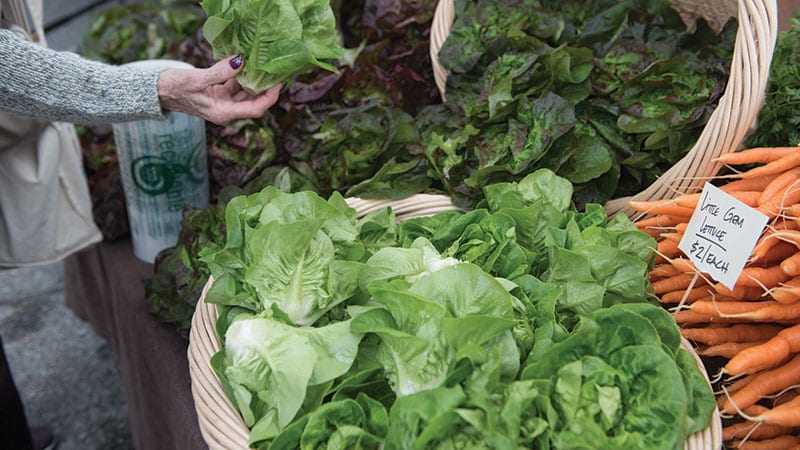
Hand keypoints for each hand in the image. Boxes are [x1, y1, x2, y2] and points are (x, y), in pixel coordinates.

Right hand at [156, 55, 281, 124]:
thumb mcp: (198, 79)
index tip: (279, 84)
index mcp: (223, 113)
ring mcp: (222, 103)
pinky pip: (236, 88)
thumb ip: (221, 72)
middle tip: (277, 73)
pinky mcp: (218, 95)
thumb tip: (241, 62)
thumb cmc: (174, 88)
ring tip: (265, 68)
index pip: (255, 110)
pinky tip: (247, 66)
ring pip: (246, 95)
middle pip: (254, 103)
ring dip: (255, 83)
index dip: (270, 98)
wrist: (157, 91)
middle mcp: (225, 111)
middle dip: (266, 90)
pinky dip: (243, 78)